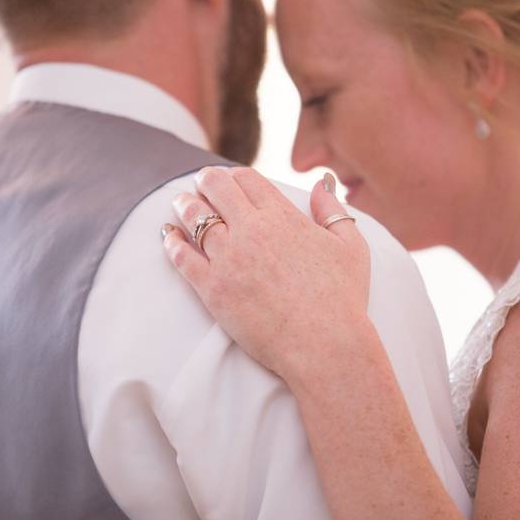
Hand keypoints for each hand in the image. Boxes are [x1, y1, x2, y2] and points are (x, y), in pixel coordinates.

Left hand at [162, 167, 371, 383]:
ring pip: (195, 218)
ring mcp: (228, 258)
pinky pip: (183, 257)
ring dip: (185, 205)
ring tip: (180, 202)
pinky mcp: (212, 288)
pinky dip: (172, 242)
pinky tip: (168, 235)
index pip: (248, 179)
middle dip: (206, 181)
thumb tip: (322, 182)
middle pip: (216, 188)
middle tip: (200, 183)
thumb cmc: (343, 299)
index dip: (235, 175)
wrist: (324, 344)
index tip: (228, 179)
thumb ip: (332, 210)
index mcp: (282, 217)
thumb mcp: (351, 246)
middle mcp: (251, 230)